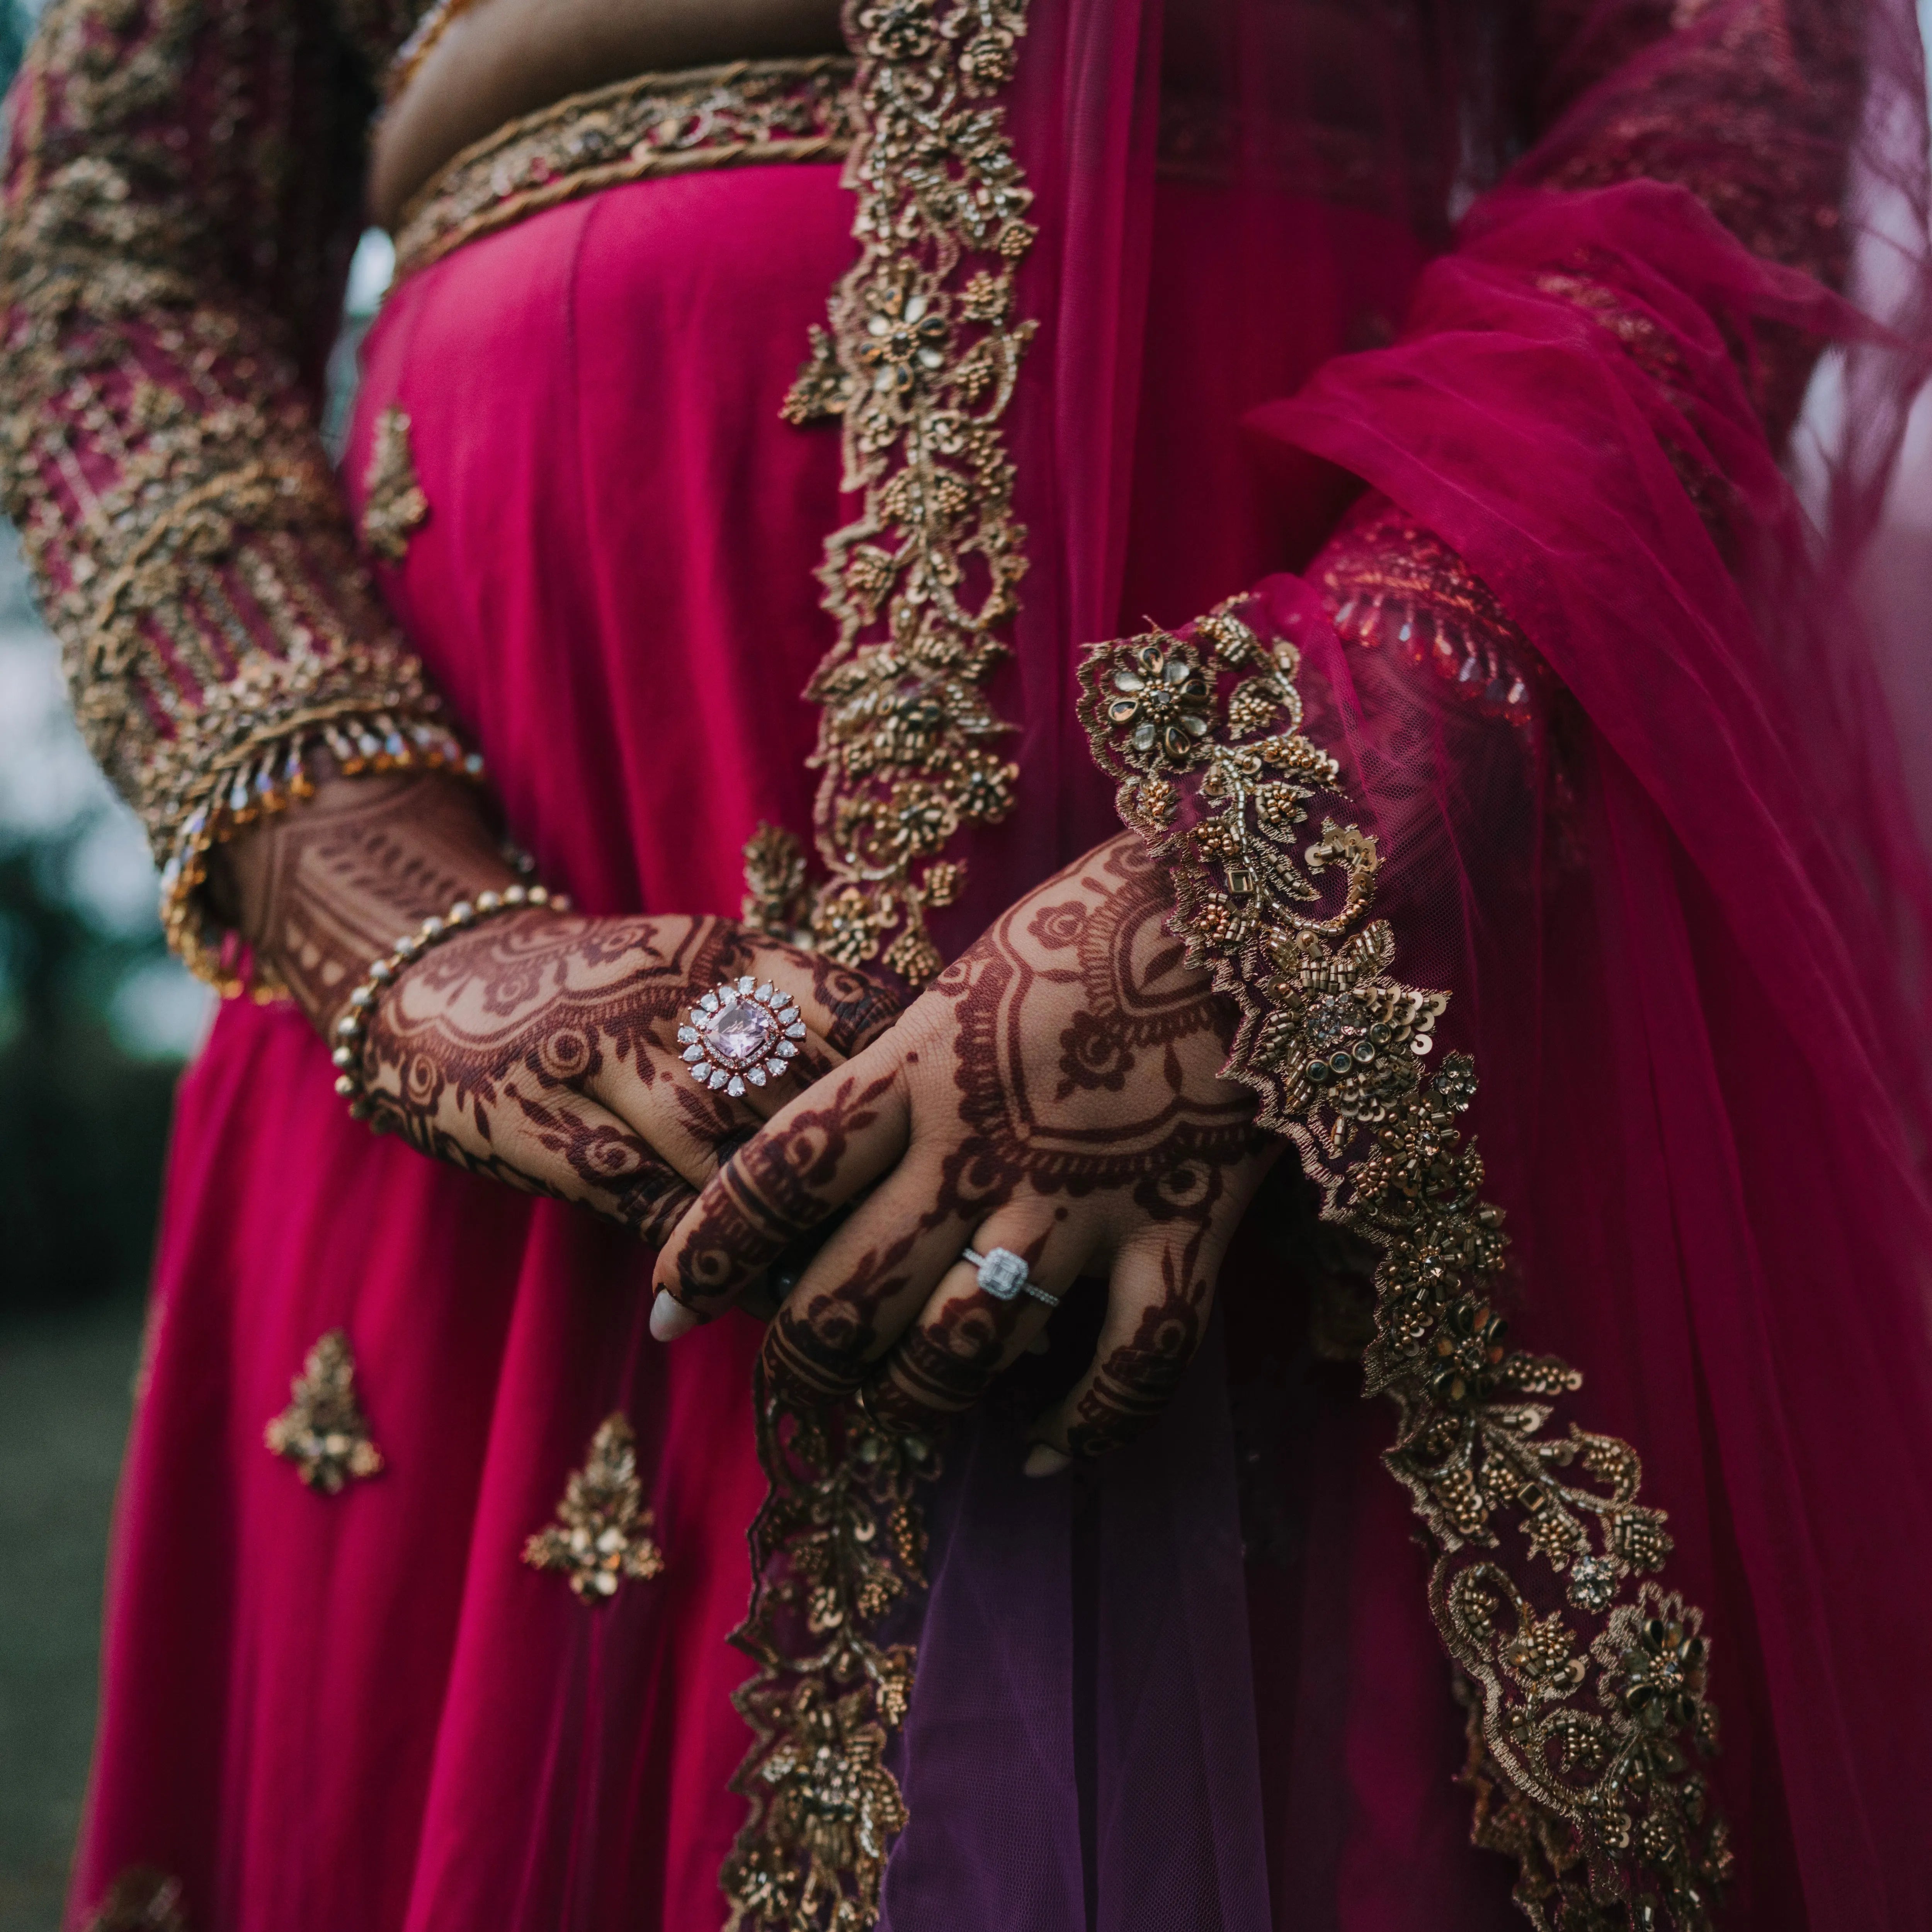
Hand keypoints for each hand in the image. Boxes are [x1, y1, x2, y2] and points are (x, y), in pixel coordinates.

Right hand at [220, 769, 899, 1241]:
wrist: (440, 975)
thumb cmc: (600, 992)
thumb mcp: (697, 970)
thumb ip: (788, 1016)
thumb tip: (905, 1081)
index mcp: (724, 954)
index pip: (851, 1009)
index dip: (918, 1079)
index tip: (972, 1138)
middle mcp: (674, 999)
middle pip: (804, 1094)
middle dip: (871, 1174)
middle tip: (935, 1244)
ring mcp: (607, 1062)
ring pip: (729, 1157)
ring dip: (798, 1233)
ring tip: (853, 1294)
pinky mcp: (544, 1126)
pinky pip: (643, 1202)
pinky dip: (700, 1258)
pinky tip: (744, 1300)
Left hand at [650, 833, 1278, 1460]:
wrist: (1249, 905)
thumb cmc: (1097, 926)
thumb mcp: (970, 983)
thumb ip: (909, 1075)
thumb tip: (848, 1162)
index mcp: (918, 1065)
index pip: (776, 1176)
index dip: (705, 1252)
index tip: (669, 1309)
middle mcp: (982, 1145)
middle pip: (853, 1293)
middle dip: (808, 1354)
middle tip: (801, 1372)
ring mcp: (1083, 1197)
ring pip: (965, 1348)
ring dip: (924, 1394)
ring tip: (911, 1399)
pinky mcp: (1180, 1229)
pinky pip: (1126, 1370)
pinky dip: (1082, 1428)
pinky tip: (1044, 1452)